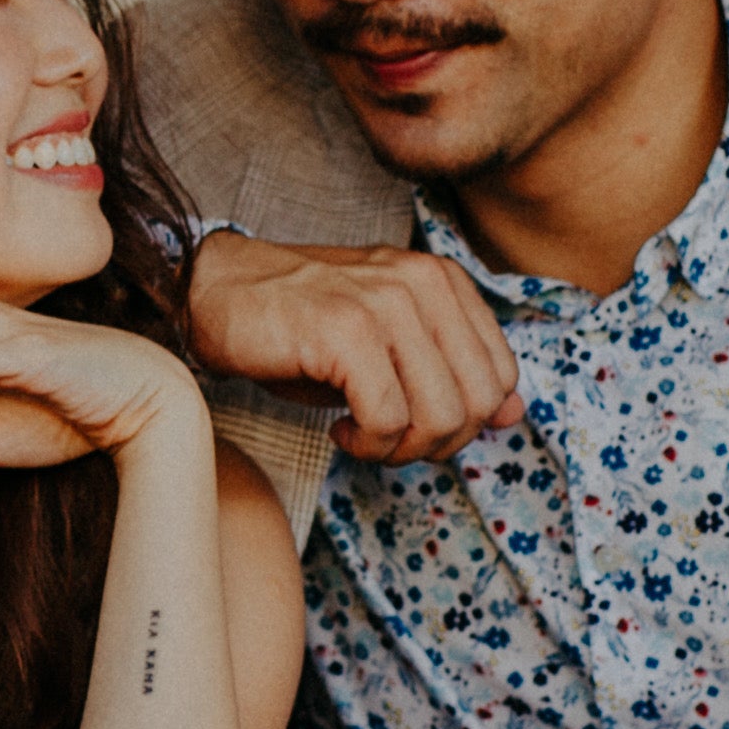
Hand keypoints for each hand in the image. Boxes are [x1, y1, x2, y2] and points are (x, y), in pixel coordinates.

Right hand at [185, 232, 519, 461]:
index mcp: (443, 280)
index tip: (414, 423)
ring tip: (363, 435)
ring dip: (400, 448)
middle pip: (476, 403)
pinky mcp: (345, 328)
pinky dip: (367, 442)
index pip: (501, 377)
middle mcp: (423, 282)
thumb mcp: (389, 348)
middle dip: (435, 443)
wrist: (213, 292)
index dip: (465, 422)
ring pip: (439, 414)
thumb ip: (453, 373)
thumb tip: (514, 414)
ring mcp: (386, 301)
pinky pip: (388, 417)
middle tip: (387, 439)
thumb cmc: (300, 327)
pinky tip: (339, 429)